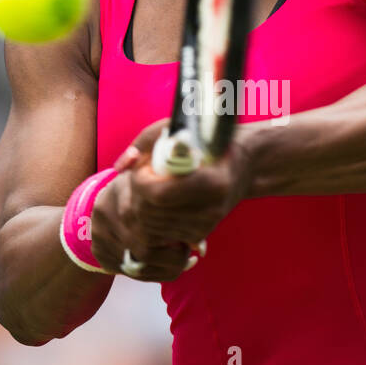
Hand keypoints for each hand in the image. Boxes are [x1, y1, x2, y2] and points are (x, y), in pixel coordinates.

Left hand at [89, 119, 253, 279]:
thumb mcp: (180, 129)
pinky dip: (149, 220)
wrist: (245, 165)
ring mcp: (206, 224)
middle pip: (151, 214)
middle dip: (135, 196)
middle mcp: (212, 209)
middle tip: (139, 178)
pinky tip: (155, 203)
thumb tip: (120, 167)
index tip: (142, 168)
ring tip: (146, 188)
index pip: (158, 194)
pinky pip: (161, 235)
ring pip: (151, 228)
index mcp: (213, 182)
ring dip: (139, 208)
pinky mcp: (200, 234)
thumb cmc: (210, 141)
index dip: (140, 182)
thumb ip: (145, 143)